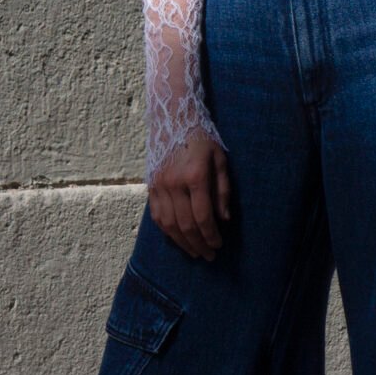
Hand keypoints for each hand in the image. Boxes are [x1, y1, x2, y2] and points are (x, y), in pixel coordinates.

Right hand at [148, 129, 232, 259]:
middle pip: (185, 224)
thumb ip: (222, 191)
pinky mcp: (151, 186)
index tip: (218, 245)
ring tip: (195, 252)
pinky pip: (157, 216)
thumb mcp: (220, 160)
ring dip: (182, 242)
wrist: (172, 119)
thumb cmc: (202, 139)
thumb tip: (224, 220)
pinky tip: (178, 239)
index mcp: (194, 176)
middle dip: (198, 243)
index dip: (211, 235)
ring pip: (169, 224)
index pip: (203, 216)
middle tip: (209, 255)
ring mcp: (159, 186)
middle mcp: (174, 183)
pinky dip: (167, 231)